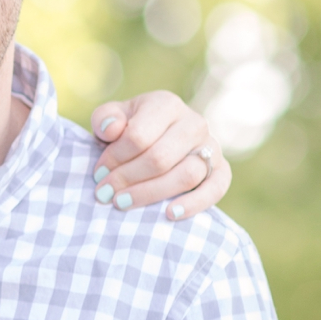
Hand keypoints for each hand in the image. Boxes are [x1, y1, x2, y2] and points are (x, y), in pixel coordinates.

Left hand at [88, 93, 230, 221]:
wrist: (159, 140)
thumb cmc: (130, 130)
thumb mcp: (112, 119)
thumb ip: (105, 119)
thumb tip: (112, 130)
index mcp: (166, 104)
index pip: (139, 136)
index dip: (115, 159)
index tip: (98, 174)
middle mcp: (194, 123)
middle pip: (160, 158)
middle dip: (128, 178)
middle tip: (105, 193)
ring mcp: (212, 146)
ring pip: (186, 175)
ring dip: (151, 193)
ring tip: (122, 203)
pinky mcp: (221, 169)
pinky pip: (216, 188)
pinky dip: (195, 204)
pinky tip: (169, 214)